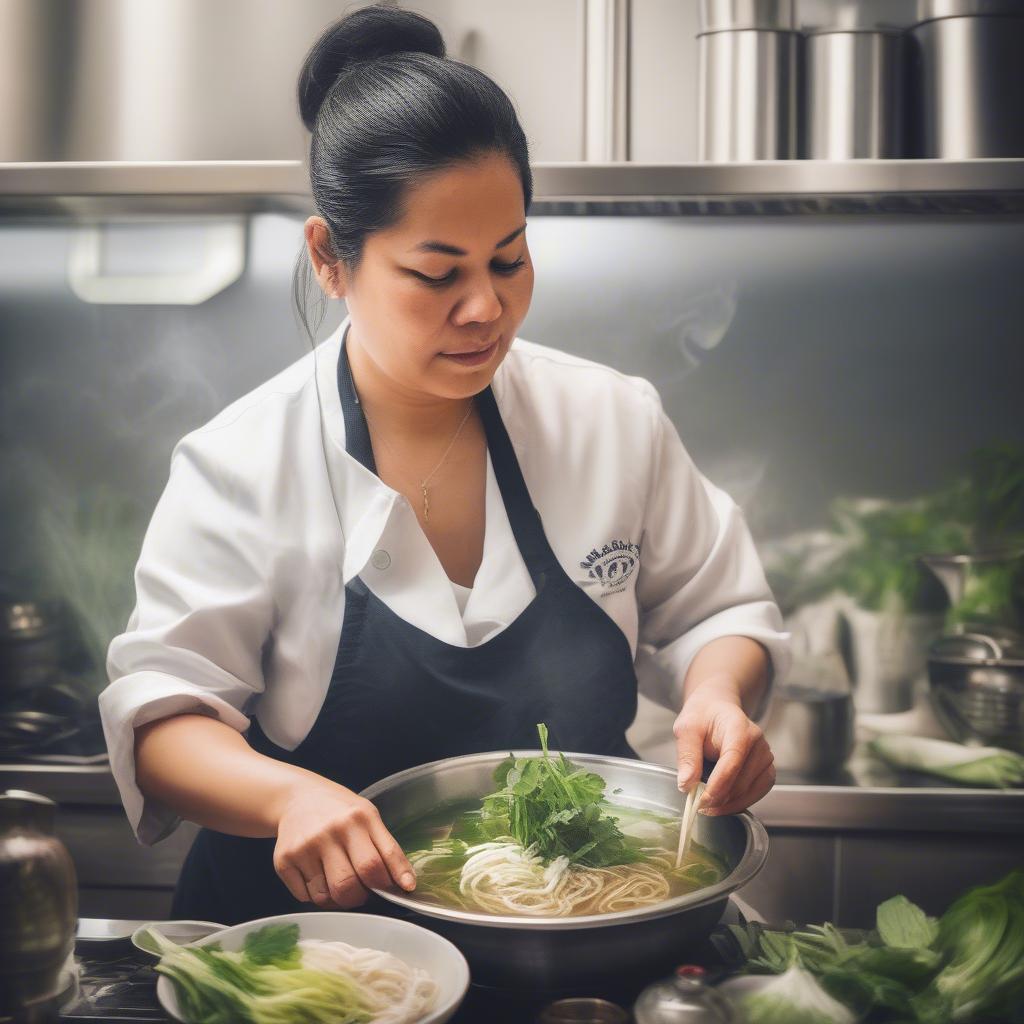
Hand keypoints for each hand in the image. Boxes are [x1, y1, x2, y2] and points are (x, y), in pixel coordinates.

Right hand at [272, 781, 415, 908]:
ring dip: (338, 899)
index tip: (403, 890)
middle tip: (364, 889)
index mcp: (357, 818)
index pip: (376, 863)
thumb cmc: (339, 811)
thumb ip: (387, 848)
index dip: (391, 882)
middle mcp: (329, 831)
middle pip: (350, 886)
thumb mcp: (368, 816)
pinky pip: (305, 897)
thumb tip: (406, 884)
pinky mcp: (283, 861)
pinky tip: (318, 874)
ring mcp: (304, 846)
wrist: (297, 797)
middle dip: (362, 897)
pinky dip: (316, 895)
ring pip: (326, 897)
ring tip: (340, 880)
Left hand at [672, 676, 774, 815]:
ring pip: (752, 790)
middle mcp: (758, 741)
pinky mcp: (767, 768)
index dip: (718, 784)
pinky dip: (741, 802)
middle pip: (742, 779)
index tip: (702, 801)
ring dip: (730, 804)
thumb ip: (687, 755)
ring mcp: (766, 755)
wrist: (717, 709)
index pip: (733, 760)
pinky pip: (758, 792)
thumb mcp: (686, 729)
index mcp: (738, 727)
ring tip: (708, 807)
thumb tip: (686, 785)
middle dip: (720, 797)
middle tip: (697, 806)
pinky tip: (723, 804)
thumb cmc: (702, 717)